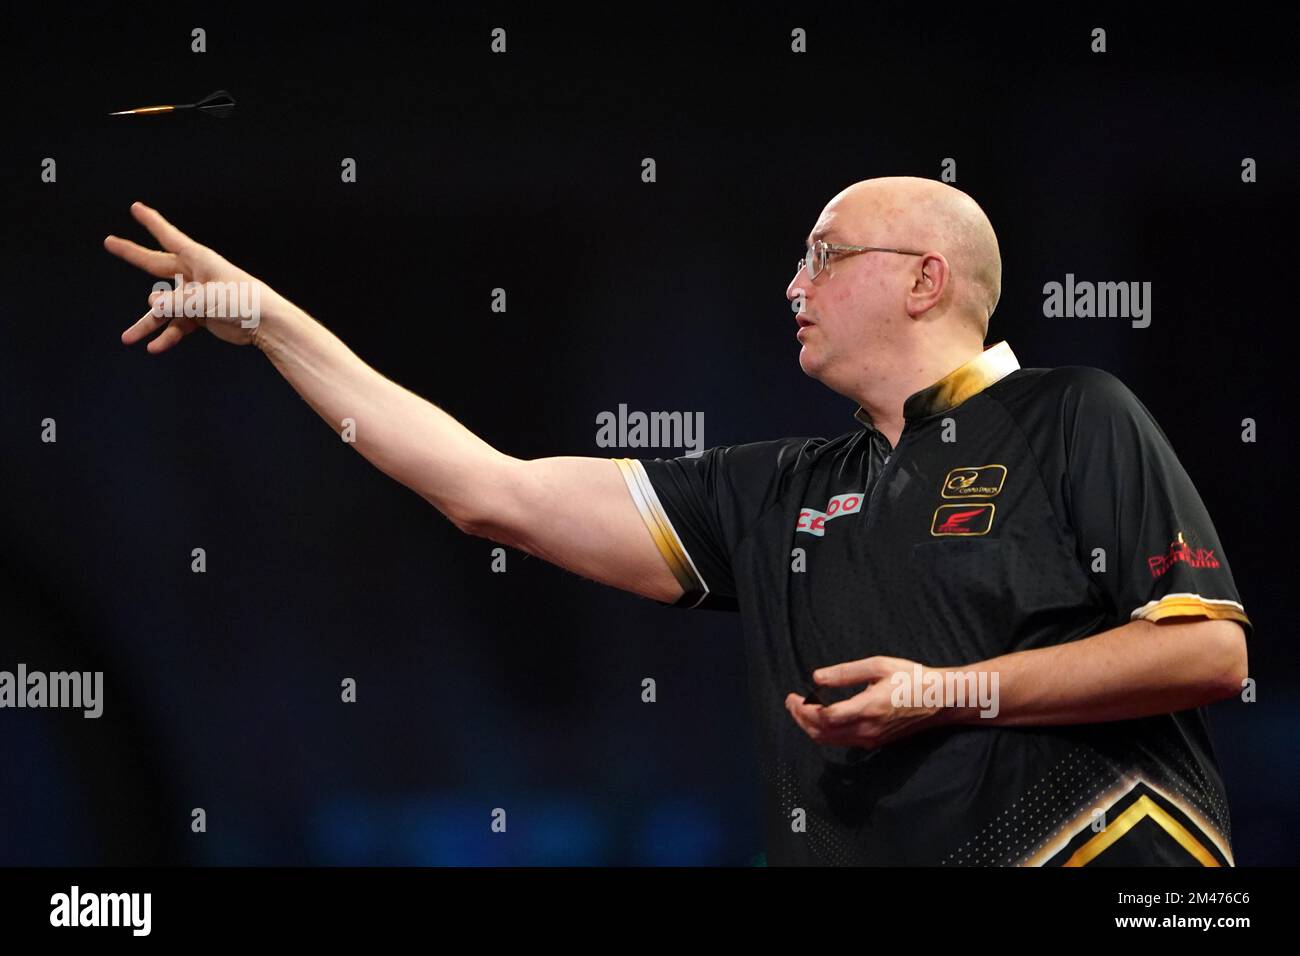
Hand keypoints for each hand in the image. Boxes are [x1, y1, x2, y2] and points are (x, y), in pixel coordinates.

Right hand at [104, 202, 280, 352]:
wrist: (266, 324)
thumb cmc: (241, 302)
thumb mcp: (205, 299)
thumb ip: (175, 302)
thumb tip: (150, 306)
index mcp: (198, 260)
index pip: (169, 237)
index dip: (151, 222)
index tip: (136, 207)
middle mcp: (194, 275)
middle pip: (156, 264)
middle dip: (133, 254)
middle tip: (108, 242)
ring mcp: (196, 296)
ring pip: (164, 308)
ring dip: (148, 324)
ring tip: (128, 338)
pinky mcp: (201, 316)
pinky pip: (178, 326)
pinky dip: (168, 336)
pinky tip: (155, 348)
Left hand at [784, 655, 949, 749]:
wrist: (940, 700)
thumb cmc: (912, 679)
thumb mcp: (878, 666)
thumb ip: (846, 673)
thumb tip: (817, 678)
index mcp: (868, 708)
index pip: (825, 717)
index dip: (804, 709)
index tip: (793, 697)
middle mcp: (868, 729)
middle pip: (822, 733)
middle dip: (801, 719)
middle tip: (790, 703)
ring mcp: (872, 739)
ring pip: (831, 741)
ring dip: (811, 728)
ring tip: (800, 709)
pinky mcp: (876, 742)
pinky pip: (843, 742)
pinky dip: (826, 732)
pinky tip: (822, 717)